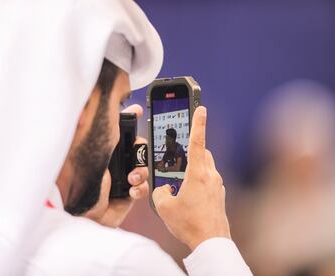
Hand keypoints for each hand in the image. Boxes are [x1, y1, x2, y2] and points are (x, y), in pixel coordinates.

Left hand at [83, 104, 148, 227]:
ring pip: (143, 167)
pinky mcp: (127, 195)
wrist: (83, 211)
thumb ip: (105, 128)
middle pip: (136, 147)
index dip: (130, 119)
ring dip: (141, 171)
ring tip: (131, 177)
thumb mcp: (93, 146)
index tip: (137, 110)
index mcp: (103, 149)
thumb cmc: (80, 179)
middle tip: (136, 152)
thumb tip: (106, 108)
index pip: (119, 129)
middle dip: (140, 149)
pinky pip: (143, 188)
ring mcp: (121, 178)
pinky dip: (141, 188)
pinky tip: (131, 190)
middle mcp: (113, 162)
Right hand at [152, 106, 230, 250]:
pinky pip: (209, 180)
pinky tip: (189, 193)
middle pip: (202, 153)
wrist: (211, 242)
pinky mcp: (220, 195)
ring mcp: (218, 186)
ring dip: (195, 166)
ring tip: (180, 178)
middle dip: (191, 150)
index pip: (197, 141)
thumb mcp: (164, 207)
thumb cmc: (189, 224)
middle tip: (179, 154)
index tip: (201, 108)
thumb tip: (163, 189)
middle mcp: (211, 176)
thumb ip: (159, 192)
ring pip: (206, 166)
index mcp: (197, 174)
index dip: (198, 123)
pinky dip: (199, 180)